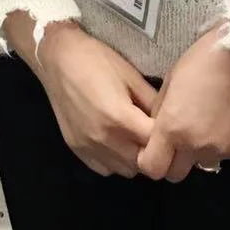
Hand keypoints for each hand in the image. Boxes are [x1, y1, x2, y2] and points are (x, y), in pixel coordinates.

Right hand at [32, 23, 156, 178]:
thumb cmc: (96, 60)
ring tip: (133, 136)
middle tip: (152, 132)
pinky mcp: (77, 150)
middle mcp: (104, 138)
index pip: (155, 144)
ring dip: (134, 158)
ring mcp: (88, 147)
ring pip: (125, 171)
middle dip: (152, 150)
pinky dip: (115, 160)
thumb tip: (171, 120)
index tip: (170, 128)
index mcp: (120, 117)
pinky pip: (105, 169)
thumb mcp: (130, 75)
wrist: (58, 58)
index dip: (167, 138)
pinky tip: (115, 140)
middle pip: (142, 163)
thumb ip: (153, 101)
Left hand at [137, 26, 229, 183]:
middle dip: (172, 161)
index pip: (152, 168)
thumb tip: (156, 134)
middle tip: (178, 138)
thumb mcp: (169, 83)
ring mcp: (221, 150)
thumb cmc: (200, 60)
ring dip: (197, 151)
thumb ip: (160, 115)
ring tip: (205, 122)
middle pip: (175, 174)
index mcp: (172, 128)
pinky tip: (224, 119)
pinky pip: (222, 155)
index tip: (153, 148)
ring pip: (200, 164)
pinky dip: (219, 144)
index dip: (149, 160)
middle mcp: (196, 146)